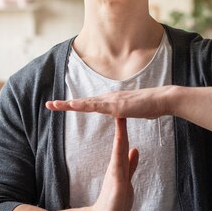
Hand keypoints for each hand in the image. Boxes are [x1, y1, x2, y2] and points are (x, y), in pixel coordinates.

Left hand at [46, 86, 176, 118]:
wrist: (162, 100)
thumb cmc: (151, 105)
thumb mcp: (134, 110)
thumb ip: (125, 111)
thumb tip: (122, 113)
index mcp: (112, 100)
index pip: (90, 103)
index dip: (76, 104)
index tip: (63, 106)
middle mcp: (109, 97)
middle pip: (83, 101)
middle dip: (65, 104)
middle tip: (49, 105)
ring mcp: (112, 101)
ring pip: (85, 103)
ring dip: (68, 104)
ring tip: (53, 105)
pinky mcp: (116, 106)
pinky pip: (96, 106)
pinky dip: (83, 105)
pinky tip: (72, 105)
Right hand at [90, 118, 139, 210]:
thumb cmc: (116, 199)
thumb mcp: (127, 177)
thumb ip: (130, 164)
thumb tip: (135, 148)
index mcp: (119, 164)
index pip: (122, 142)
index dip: (124, 128)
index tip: (126, 112)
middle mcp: (116, 165)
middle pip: (120, 142)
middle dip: (121, 126)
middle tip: (121, 108)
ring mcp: (115, 173)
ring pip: (118, 150)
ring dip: (120, 135)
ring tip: (120, 120)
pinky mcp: (115, 182)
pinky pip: (119, 166)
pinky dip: (120, 155)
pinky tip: (123, 146)